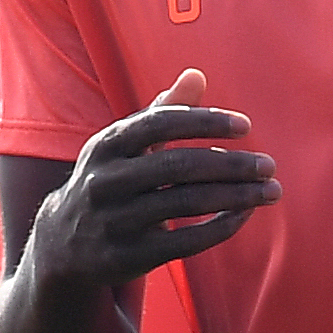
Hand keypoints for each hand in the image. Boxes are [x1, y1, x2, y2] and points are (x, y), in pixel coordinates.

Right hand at [28, 69, 279, 290]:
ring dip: (236, 197)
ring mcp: (114, 222)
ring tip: (270, 191)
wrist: (61, 245)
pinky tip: (244, 215)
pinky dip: (220, 226)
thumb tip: (197, 74)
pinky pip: (185, 241)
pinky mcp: (127, 257)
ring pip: (187, 203)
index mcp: (106, 145)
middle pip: (179, 166)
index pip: (160, 123)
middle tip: (269, 166)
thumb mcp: (124, 144)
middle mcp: (105, 181)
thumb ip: (162, 111)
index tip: (245, 126)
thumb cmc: (110, 180)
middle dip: (231, 165)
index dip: (205, 122)